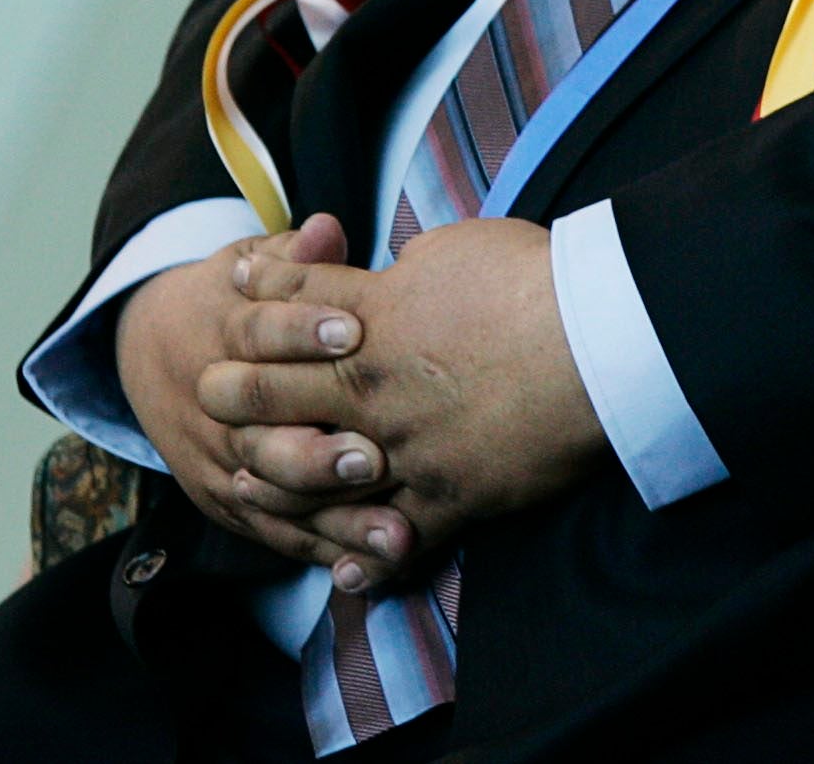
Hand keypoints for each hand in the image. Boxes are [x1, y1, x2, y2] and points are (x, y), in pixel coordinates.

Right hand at [113, 214, 392, 569]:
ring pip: (274, 494)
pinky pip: (276, 532)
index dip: (304, 330)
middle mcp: (217, 405)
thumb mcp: (256, 268)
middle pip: (262, 433)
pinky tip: (370, 570)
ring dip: (333, 517)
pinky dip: (320, 552)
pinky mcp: (228, 501)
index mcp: (227, 334)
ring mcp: (221, 460)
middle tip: (374, 457)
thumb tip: (326, 230)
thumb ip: (295, 259)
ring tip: (396, 532)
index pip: (260, 331)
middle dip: (316, 450)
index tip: (355, 330)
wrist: (152, 348)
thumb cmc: (237, 299)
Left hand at [203, 218, 608, 591]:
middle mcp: (369, 387)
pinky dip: (365, 560)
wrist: (601, 339)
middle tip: (212, 391)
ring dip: (269, 479)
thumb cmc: (537, 279)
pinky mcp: (446, 497)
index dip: (254, 295)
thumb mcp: (462, 245)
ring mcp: (401, 449)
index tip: (236, 288)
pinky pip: (393, 543)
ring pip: (305, 478)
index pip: (285, 303)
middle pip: (266, 393)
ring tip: (243, 480)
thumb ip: (412, 264)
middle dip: (230, 391)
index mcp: (372, 316)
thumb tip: (397, 270)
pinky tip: (344, 570)